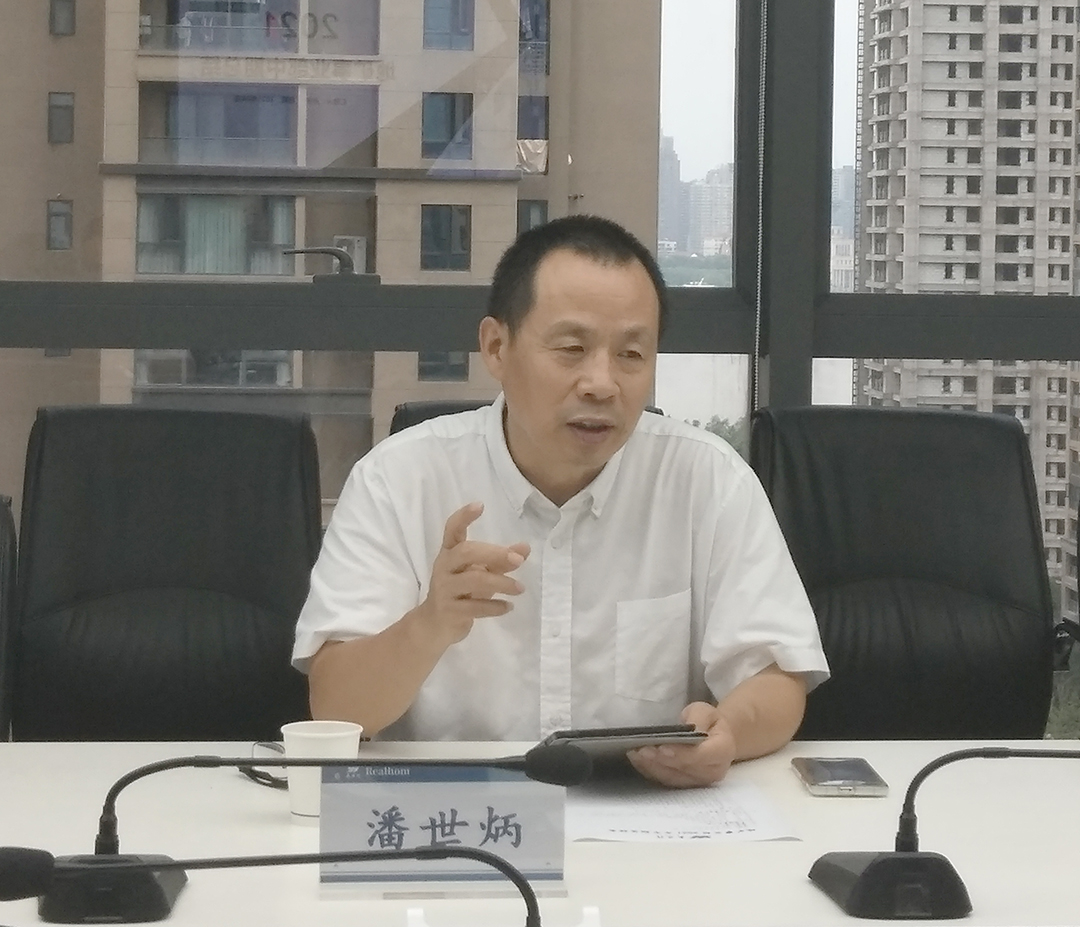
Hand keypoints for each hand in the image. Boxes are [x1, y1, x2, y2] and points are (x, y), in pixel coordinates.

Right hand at [414, 502, 529, 645]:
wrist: (434, 624)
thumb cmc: (460, 591)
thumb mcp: (478, 572)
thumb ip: (500, 561)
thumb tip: (525, 548)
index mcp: (449, 553)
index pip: (452, 530)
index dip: (463, 517)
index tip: (480, 505)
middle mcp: (444, 567)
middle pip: (466, 552)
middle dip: (494, 554)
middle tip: (519, 559)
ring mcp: (444, 589)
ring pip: (473, 580)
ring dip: (501, 582)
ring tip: (520, 588)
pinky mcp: (449, 611)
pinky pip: (475, 607)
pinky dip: (494, 606)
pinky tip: (508, 607)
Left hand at [626, 702, 737, 787]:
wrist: (713, 738)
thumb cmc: (708, 722)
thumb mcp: (705, 711)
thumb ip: (698, 719)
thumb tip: (688, 729)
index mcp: (723, 751)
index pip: (701, 756)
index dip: (681, 754)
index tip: (662, 748)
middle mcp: (713, 771)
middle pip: (684, 769)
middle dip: (660, 760)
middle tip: (641, 750)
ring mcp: (699, 782)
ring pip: (673, 778)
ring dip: (652, 767)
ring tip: (635, 754)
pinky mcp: (685, 785)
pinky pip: (666, 780)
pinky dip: (650, 771)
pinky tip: (637, 760)